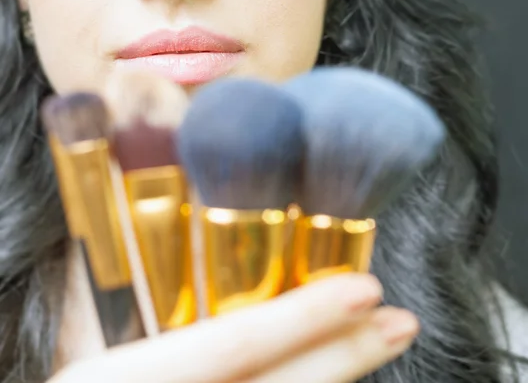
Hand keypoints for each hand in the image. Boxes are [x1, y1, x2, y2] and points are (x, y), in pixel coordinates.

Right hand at [51, 274, 418, 382]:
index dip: (301, 317)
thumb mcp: (81, 330)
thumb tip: (168, 208)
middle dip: (346, 356)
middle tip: (399, 319)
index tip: (366, 288)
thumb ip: (118, 278)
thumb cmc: (81, 370)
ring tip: (382, 338)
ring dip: (339, 372)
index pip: (228, 345)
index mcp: (122, 377)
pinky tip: (332, 367)